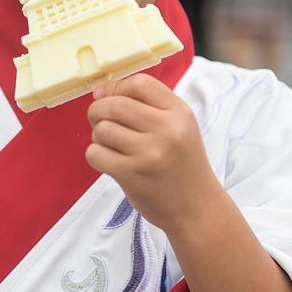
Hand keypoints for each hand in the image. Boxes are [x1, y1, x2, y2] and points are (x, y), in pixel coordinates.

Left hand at [86, 73, 221, 233]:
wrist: (196, 208)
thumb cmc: (182, 164)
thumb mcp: (180, 127)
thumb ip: (147, 106)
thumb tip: (100, 92)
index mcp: (179, 113)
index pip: (140, 83)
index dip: (116, 87)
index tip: (108, 96)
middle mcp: (166, 130)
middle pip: (115, 104)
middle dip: (98, 110)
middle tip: (99, 120)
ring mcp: (148, 153)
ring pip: (102, 129)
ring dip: (98, 135)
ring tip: (110, 144)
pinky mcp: (131, 175)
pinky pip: (95, 153)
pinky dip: (95, 154)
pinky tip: (108, 159)